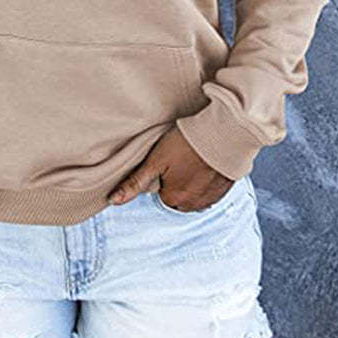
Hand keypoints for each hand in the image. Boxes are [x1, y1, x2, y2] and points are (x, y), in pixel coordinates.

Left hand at [106, 125, 234, 210]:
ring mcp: (212, 198)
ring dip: (194, 183)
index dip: (163, 176)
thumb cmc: (185, 143)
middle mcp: (194, 205)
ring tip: (194, 160)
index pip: (162, 194)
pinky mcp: (225, 190)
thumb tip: (112, 201)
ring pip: (195, 195)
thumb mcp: (155, 160)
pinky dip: (209, 181)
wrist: (222, 133)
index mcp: (174, 199)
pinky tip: (207, 164)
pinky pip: (212, 191)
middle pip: (179, 197)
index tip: (168, 161)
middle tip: (181, 159)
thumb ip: (135, 182)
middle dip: (179, 182)